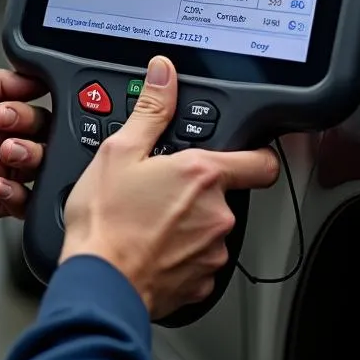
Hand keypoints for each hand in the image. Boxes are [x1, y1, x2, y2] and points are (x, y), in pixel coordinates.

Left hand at [0, 66, 48, 227]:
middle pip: (46, 137)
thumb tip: (39, 79)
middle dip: (32, 132)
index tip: (6, 111)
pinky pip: (26, 202)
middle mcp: (1, 139)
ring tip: (4, 154)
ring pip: (42, 167)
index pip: (36, 109)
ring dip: (30, 158)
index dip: (28, 110)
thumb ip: (4, 79)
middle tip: (4, 131)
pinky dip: (19, 194)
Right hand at [60, 57, 280, 319]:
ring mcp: (212, 252)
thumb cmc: (105, 221)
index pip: (261, 162)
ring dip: (189, 224)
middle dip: (200, 193)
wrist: (98, 284)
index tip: (241, 156)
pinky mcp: (201, 284)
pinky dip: (180, 256)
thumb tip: (164, 75)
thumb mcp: (119, 151)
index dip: (253, 155)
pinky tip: (150, 247)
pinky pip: (199, 263)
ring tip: (149, 221)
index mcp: (203, 176)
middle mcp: (218, 214)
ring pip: (211, 230)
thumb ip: (151, 110)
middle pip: (227, 195)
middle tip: (160, 190)